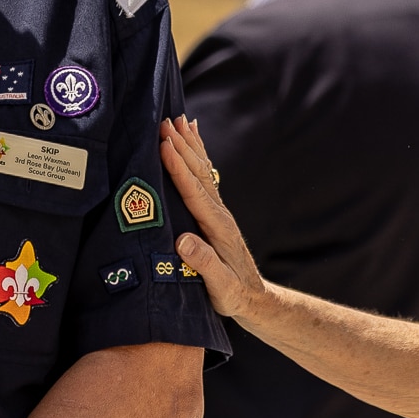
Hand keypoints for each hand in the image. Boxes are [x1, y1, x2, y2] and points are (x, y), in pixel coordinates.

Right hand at [159, 117, 268, 323]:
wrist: (254, 298)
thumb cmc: (233, 295)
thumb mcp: (220, 287)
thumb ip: (204, 263)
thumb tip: (183, 240)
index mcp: (217, 227)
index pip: (194, 192)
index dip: (179, 168)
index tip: (165, 145)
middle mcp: (219, 213)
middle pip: (198, 173)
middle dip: (182, 146)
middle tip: (164, 121)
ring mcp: (217, 211)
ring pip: (202, 170)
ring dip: (190, 144)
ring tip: (178, 119)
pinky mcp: (213, 212)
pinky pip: (204, 177)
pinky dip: (198, 155)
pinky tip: (193, 139)